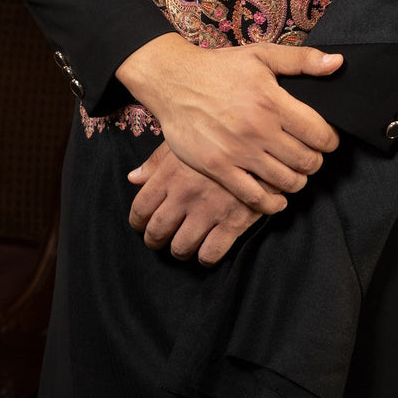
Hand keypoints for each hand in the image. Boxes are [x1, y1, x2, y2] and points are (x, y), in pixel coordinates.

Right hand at [115, 35, 341, 211]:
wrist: (173, 81)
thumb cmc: (220, 66)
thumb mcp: (262, 54)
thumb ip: (302, 59)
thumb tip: (338, 63)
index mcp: (272, 100)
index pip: (319, 134)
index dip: (329, 140)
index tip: (326, 140)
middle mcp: (258, 129)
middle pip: (306, 161)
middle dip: (315, 161)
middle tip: (309, 156)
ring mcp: (237, 151)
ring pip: (285, 181)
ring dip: (297, 181)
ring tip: (293, 172)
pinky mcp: (218, 168)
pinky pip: (254, 197)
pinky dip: (271, 203)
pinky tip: (276, 197)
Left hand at [127, 140, 273, 264]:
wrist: (264, 142)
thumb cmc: (220, 139)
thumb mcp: (186, 141)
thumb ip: (157, 161)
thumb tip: (133, 178)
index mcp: (170, 173)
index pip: (140, 208)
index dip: (137, 222)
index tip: (141, 224)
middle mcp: (185, 194)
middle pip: (157, 232)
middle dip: (155, 240)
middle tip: (159, 239)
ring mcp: (209, 210)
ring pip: (181, 248)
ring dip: (179, 250)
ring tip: (183, 244)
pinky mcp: (232, 222)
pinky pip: (210, 254)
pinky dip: (205, 257)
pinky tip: (207, 248)